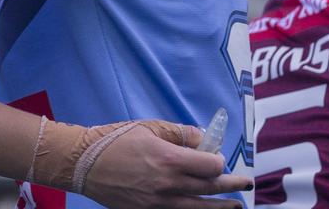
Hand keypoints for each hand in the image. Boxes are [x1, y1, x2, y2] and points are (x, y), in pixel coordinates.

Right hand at [78, 122, 251, 208]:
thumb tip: (203, 140)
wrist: (83, 163)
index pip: (212, 166)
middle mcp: (169, 184)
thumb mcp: (147, 127)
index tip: (215, 157)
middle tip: (246, 183)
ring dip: (222, 207)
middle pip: (212, 188)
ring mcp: (159, 202)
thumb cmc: (114, 140)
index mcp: (169, 159)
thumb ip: (179, 133)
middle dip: (233, 184)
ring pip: (201, 208)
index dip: (219, 161)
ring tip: (237, 207)